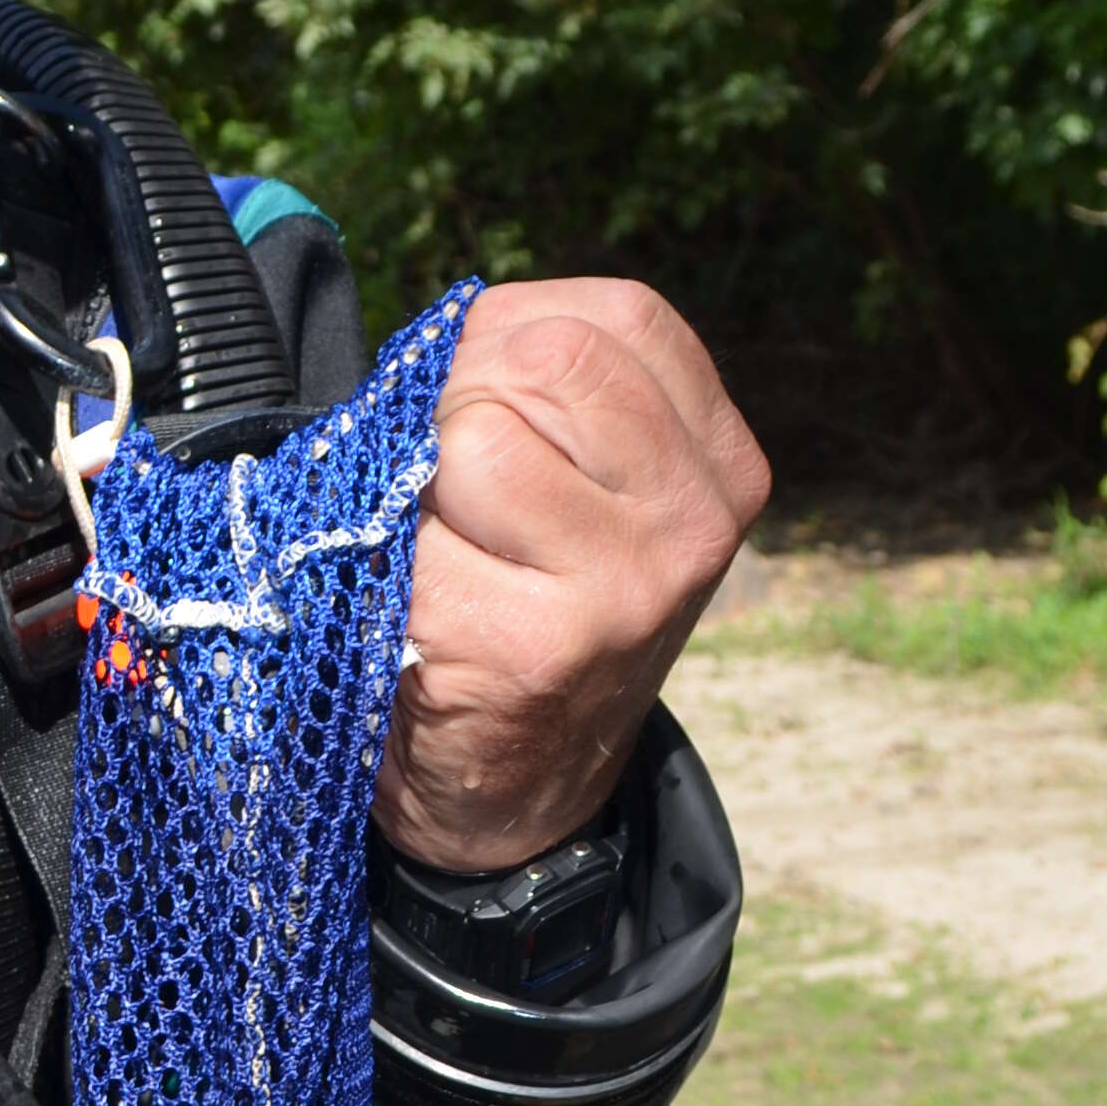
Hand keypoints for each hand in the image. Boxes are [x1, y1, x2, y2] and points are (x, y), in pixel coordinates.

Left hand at [380, 281, 766, 871]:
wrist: (510, 785)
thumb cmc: (523, 599)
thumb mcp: (580, 480)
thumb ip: (545, 389)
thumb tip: (445, 348)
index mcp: (721, 460)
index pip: (608, 320)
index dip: (510, 346)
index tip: (487, 419)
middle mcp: (696, 521)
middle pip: (544, 360)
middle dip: (460, 400)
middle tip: (450, 490)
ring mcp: (628, 588)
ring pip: (478, 436)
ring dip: (421, 480)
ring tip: (445, 550)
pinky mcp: (536, 648)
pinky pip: (417, 535)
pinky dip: (385, 558)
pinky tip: (423, 611)